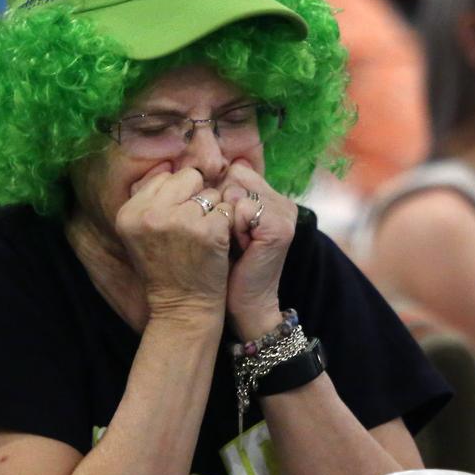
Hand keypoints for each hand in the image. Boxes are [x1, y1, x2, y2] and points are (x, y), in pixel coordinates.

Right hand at [116, 167, 233, 320]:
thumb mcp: (141, 233)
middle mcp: (151, 214)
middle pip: (189, 177)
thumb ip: (151, 199)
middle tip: (192, 228)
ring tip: (201, 238)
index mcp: (130, 212)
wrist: (182, 307)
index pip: (164, 177)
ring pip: (211, 192)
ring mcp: (181, 221)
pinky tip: (217, 244)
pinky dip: (228, 224)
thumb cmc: (165, 268)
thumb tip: (171, 165)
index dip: (178, 196)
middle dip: (197, 197)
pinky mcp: (209, 231)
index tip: (175, 222)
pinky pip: (227, 208)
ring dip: (213, 211)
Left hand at [221, 161, 297, 340]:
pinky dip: (232, 227)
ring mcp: (284, 212)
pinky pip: (242, 208)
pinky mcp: (280, 227)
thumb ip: (218, 197)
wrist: (244, 304)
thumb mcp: (221, 225)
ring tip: (229, 242)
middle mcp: (281, 201)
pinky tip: (238, 247)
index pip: (235, 170)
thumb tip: (191, 170)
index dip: (216, 192)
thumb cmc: (224, 266)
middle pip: (234, 175)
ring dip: (223, 216)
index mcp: (270, 198)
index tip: (215, 223)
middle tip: (223, 235)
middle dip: (219, 203)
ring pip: (235, 190)